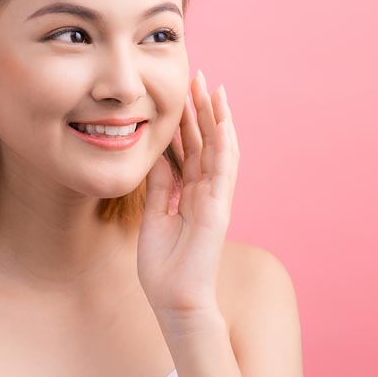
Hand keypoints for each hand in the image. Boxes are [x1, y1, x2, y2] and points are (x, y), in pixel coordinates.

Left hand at [137, 69, 239, 320]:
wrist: (174, 300)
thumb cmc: (163, 267)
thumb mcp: (153, 215)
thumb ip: (159, 185)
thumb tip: (156, 155)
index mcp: (189, 194)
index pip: (190, 149)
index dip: (186, 120)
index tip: (180, 93)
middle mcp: (206, 192)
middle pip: (206, 141)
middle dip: (202, 108)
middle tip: (197, 76)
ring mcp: (215, 198)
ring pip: (220, 149)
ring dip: (217, 117)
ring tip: (212, 88)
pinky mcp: (219, 208)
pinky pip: (224, 169)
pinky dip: (224, 142)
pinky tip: (222, 119)